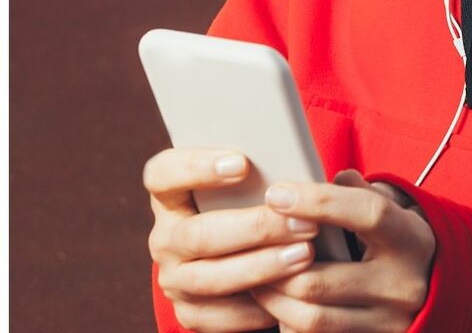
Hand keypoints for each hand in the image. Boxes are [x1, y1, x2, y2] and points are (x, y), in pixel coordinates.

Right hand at [143, 148, 319, 331]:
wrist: (242, 248)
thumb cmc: (252, 197)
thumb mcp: (248, 179)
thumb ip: (259, 170)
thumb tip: (294, 160)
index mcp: (170, 194)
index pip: (162, 174)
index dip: (196, 167)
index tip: (243, 163)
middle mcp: (165, 237)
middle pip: (199, 234)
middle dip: (256, 229)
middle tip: (302, 222)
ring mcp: (173, 277)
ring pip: (211, 277)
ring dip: (262, 267)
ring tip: (304, 254)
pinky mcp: (189, 311)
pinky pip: (218, 316)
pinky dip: (255, 307)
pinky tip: (288, 292)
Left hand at [250, 168, 436, 332]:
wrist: (436, 289)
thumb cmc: (400, 240)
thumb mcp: (391, 209)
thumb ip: (356, 191)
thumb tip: (317, 177)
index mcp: (410, 238)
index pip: (365, 213)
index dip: (318, 202)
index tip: (277, 194)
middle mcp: (402, 284)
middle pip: (321, 280)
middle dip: (274, 263)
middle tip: (250, 244)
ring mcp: (387, 322)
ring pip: (311, 317)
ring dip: (273, 298)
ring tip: (255, 277)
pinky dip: (288, 323)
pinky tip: (277, 306)